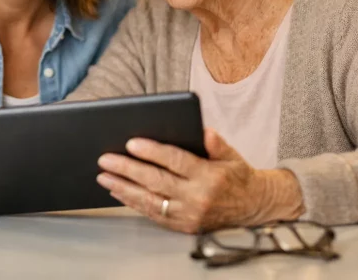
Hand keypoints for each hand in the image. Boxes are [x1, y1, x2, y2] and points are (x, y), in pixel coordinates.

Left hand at [96, 128, 303, 233]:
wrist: (254, 206)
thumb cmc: (238, 175)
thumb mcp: (232, 155)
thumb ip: (216, 143)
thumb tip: (202, 130)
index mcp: (209, 176)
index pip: (175, 161)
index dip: (152, 152)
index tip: (131, 143)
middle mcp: (197, 198)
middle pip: (156, 181)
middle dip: (128, 169)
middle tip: (106, 159)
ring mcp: (189, 215)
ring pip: (150, 200)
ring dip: (124, 188)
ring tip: (104, 176)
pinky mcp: (183, 226)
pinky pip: (153, 214)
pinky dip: (133, 203)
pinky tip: (118, 192)